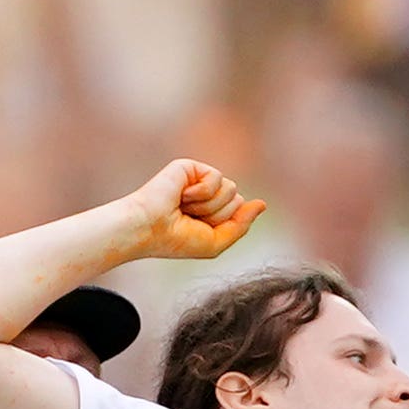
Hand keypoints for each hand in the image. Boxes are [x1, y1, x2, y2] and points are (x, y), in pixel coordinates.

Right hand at [124, 159, 262, 261]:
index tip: (196, 230)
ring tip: (185, 207)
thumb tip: (262, 204)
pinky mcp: (191, 167)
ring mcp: (199, 179)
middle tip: (189, 218)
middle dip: (217, 215)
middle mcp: (207, 193)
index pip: (239, 211)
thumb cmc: (175, 240)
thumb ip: (241, 225)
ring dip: (208, 206)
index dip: (223, 224)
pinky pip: (216, 179)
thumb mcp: (215, 242)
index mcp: (211, 211)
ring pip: (231, 189)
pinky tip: (182, 195)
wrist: (147, 229)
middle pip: (237, 200)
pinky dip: (201, 193)